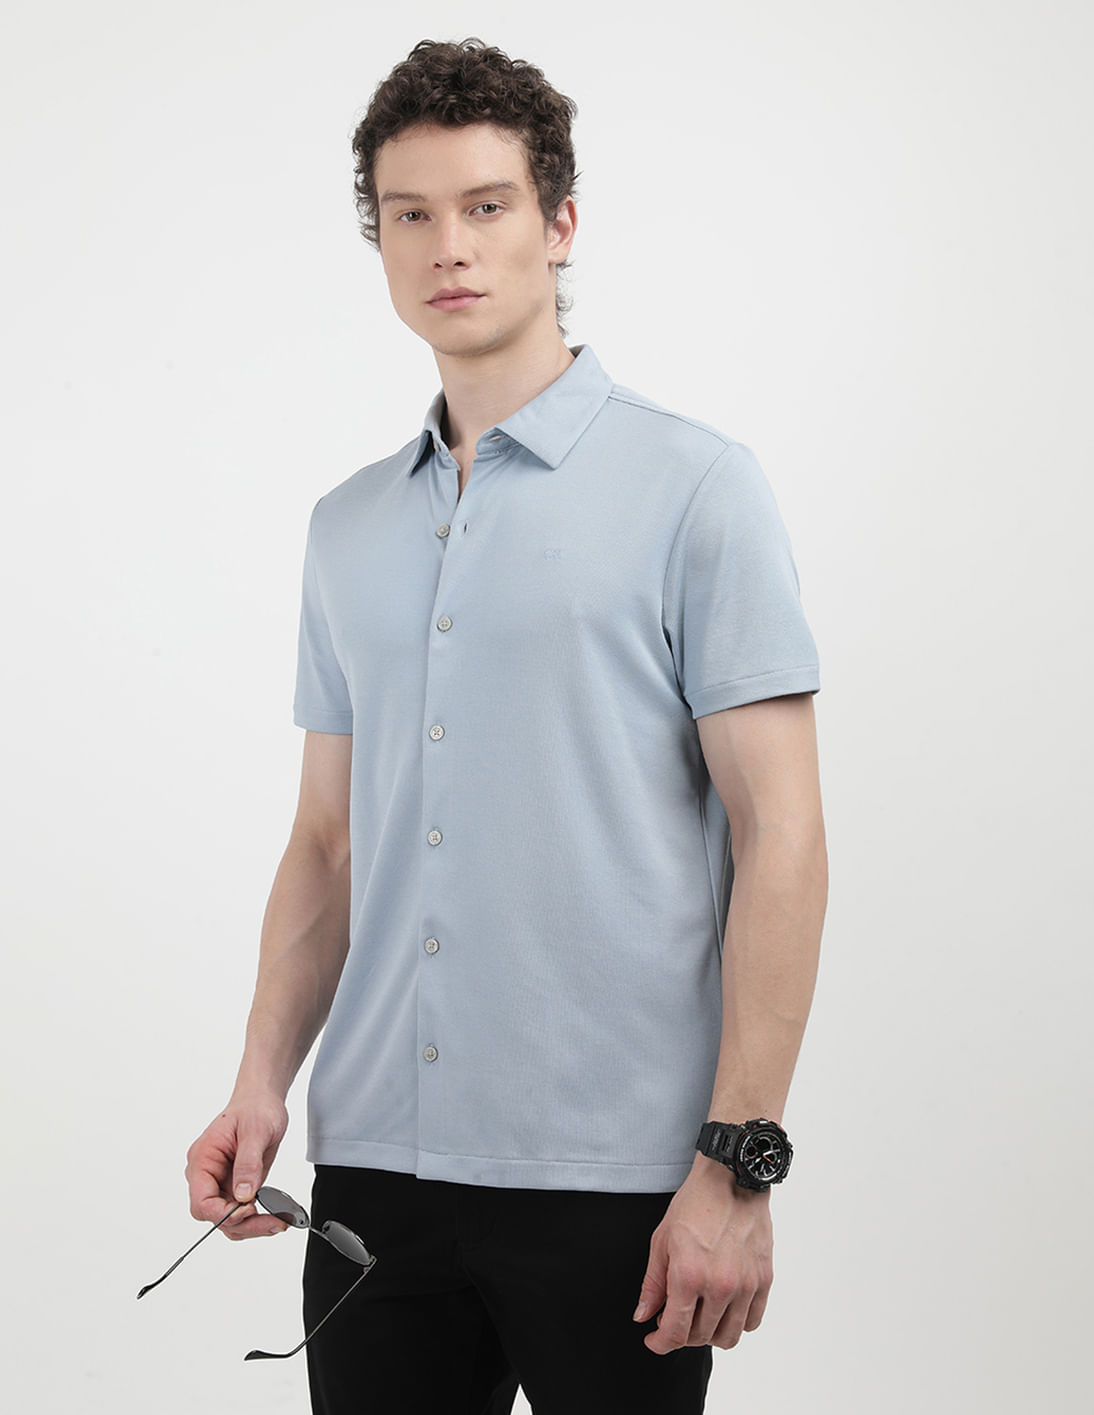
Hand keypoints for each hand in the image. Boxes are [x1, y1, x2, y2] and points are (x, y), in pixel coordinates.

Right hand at [185, 1092, 289, 1240]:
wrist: (262, 1100)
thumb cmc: (255, 1108)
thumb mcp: (256, 1131)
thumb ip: (248, 1163)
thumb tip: (244, 1195)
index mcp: (203, 1160)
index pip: (201, 1201)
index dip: (223, 1213)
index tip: (249, 1210)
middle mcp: (207, 1174)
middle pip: (214, 1215)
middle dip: (243, 1224)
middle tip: (272, 1223)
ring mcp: (220, 1182)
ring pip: (227, 1219)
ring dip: (251, 1226)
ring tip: (277, 1223)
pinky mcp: (234, 1186)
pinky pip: (239, 1211)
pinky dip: (255, 1219)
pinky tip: (274, 1217)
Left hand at [633, 1159, 772, 1353]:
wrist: (732, 1179)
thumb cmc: (695, 1204)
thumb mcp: (662, 1240)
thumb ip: (652, 1284)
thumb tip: (643, 1316)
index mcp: (689, 1275)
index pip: (675, 1333)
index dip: (660, 1344)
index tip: (654, 1340)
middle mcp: (720, 1286)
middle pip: (700, 1338)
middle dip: (682, 1335)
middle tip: (673, 1317)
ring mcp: (746, 1285)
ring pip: (729, 1336)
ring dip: (710, 1334)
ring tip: (699, 1314)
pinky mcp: (764, 1280)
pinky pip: (752, 1321)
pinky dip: (736, 1322)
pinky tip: (723, 1307)